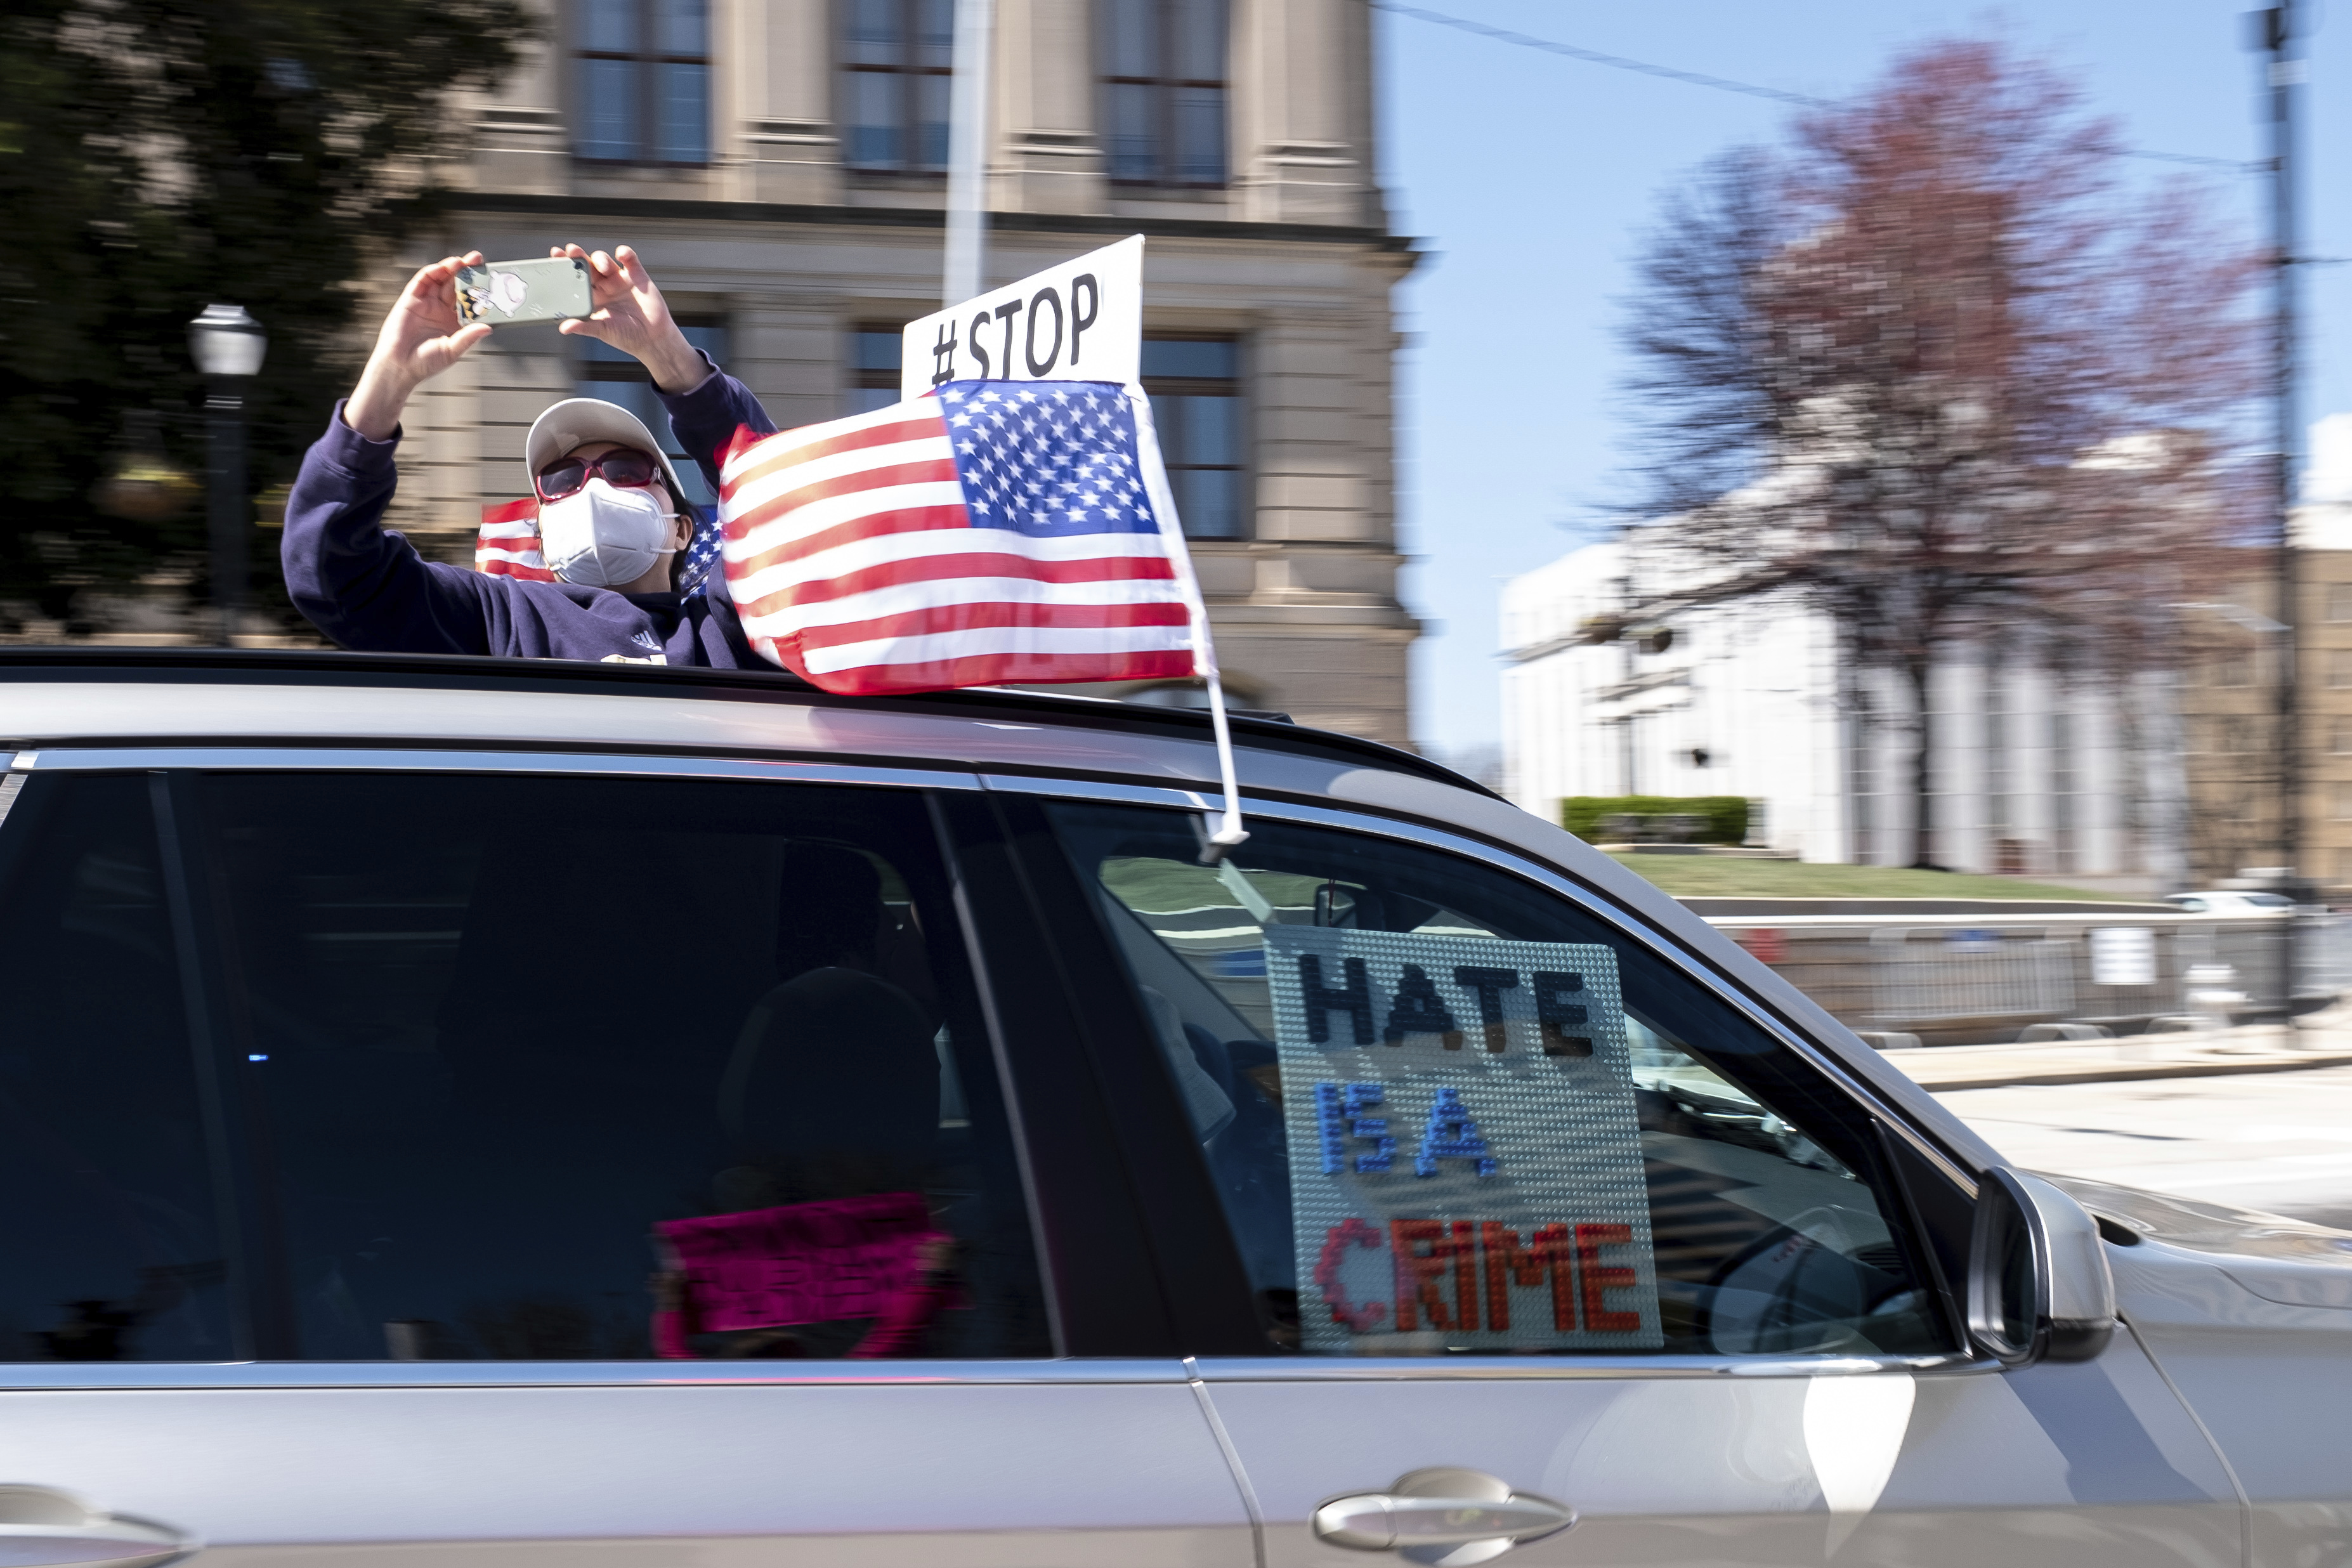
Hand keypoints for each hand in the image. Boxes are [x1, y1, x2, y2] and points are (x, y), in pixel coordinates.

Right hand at [343, 253, 491, 440]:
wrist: (399, 366)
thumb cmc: (426, 362)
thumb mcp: (452, 350)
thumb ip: (468, 337)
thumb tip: (489, 328)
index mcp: (455, 321)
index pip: (470, 300)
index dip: (479, 289)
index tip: (491, 280)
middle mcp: (442, 309)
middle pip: (457, 285)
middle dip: (467, 272)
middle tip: (478, 260)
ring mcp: (427, 302)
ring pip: (441, 279)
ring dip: (451, 268)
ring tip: (462, 261)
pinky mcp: (411, 299)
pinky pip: (422, 282)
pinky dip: (431, 273)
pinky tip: (441, 268)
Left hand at [552, 243, 707, 392]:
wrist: (653, 340)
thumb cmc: (627, 337)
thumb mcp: (602, 331)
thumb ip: (584, 327)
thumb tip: (564, 328)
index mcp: (593, 298)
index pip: (575, 279)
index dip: (566, 267)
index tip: (555, 256)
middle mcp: (605, 286)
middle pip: (588, 266)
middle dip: (578, 256)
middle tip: (571, 250)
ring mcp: (620, 280)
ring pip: (605, 261)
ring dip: (600, 258)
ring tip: (602, 265)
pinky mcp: (637, 276)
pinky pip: (630, 260)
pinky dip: (625, 254)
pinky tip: (621, 254)